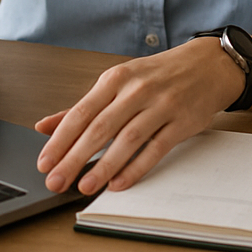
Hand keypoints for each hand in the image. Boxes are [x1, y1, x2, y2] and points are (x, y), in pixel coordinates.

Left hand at [33, 38, 243, 194]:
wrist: (208, 64)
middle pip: (100, 128)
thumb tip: (43, 126)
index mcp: (116, 78)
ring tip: (84, 187)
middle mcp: (137, 90)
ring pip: (128, 139)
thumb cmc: (158, 76)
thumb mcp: (118, 82)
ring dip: (104, 166)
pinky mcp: (182, 122)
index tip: (44, 162)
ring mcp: (162, 105)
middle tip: (55, 181)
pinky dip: (137, 167)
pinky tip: (119, 183)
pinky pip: (156, 148)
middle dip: (74, 158)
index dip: (60, 139)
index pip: (81, 112)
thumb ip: (82, 107)